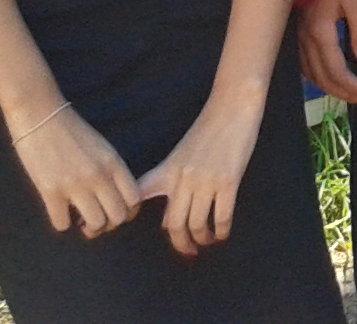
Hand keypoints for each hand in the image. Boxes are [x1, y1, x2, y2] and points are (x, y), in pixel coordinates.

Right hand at [8, 102, 141, 237]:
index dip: (128, 212)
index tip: (117, 213)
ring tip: (80, 220)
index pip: (134, 199)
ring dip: (88, 228)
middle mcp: (98, 176)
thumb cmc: (71, 130)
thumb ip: (111, 171)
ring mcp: (74, 185)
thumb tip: (114, 199)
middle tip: (97, 220)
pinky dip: (62, 223)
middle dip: (109, 224)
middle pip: (117, 216)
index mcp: (113, 163)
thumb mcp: (101, 148)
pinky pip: (62, 224)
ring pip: (95, 224)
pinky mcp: (50, 191)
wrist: (40, 116)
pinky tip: (59, 212)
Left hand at [137, 87, 266, 256]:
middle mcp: (182, 178)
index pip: (141, 194)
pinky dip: (221, 230)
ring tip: (206, 241)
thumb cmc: (209, 128)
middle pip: (173, 223)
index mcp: (168, 169)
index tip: (125, 229)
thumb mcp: (183, 152)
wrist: (232, 106)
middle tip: (187, 250)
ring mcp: (205, 181)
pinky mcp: (228, 181)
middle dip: (180, 243)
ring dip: (202, 238)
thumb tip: (167, 218)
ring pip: (197, 223)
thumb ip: (173, 180)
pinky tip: (222, 234)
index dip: (128, 213)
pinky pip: (221, 216)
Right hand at [299, 0, 356, 106]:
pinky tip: (328, 78)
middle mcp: (306, 39)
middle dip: (345, 93)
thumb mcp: (356, 0)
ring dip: (331, 88)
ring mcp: (300, 36)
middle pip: (324, 78)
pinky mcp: (299, 31)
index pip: (337, 72)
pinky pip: (305, 63)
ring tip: (350, 94)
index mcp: (321, 33)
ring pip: (312, 74)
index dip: (354, 88)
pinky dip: (318, 77)